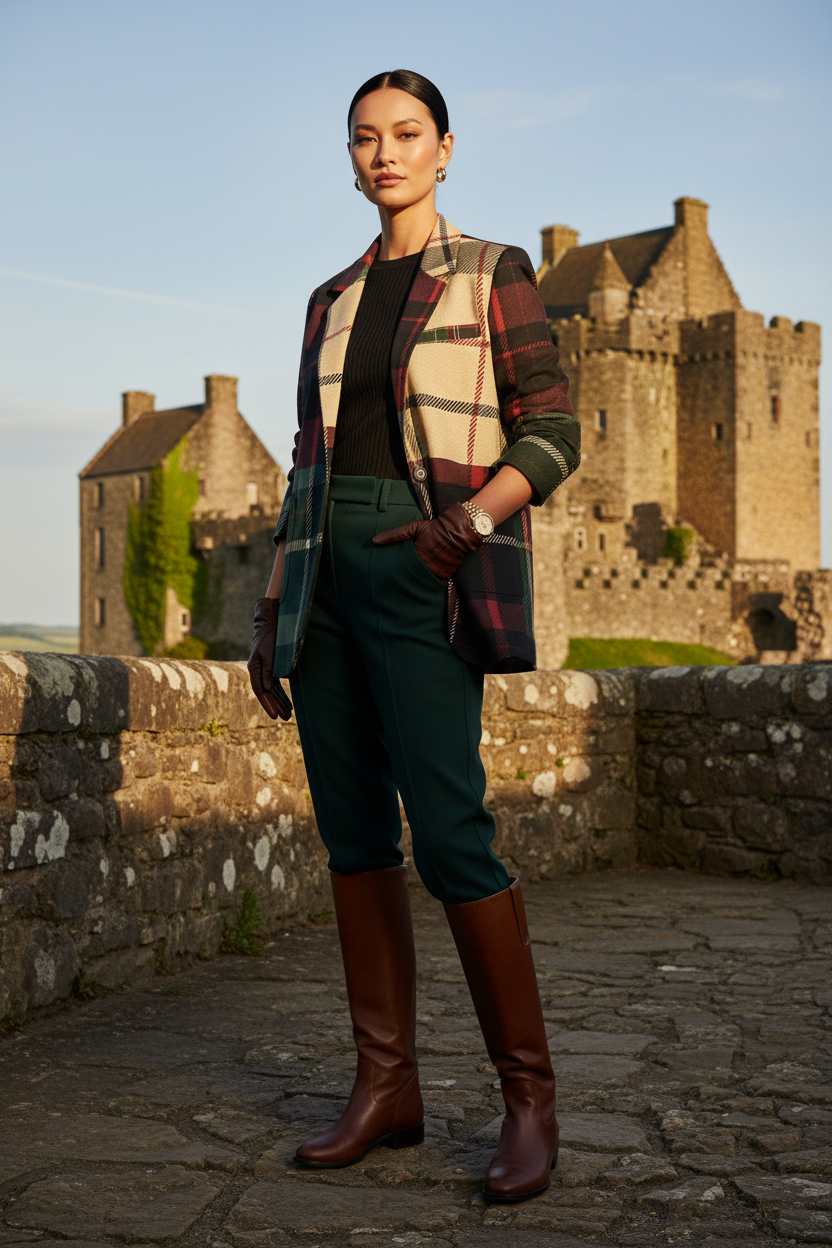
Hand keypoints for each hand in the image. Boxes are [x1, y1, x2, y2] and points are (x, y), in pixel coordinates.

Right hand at [248, 598, 292, 720]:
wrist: (272, 624)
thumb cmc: (270, 638)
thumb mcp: (269, 654)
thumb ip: (268, 671)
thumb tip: (267, 689)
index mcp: (253, 668)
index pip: (260, 691)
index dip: (267, 704)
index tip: (275, 715)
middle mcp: (258, 671)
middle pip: (266, 693)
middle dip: (275, 706)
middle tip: (284, 718)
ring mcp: (264, 671)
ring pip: (272, 691)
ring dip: (280, 702)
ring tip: (288, 714)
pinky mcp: (272, 669)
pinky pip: (276, 685)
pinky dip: (282, 694)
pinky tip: (287, 702)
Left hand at [372, 502, 482, 581]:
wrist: (457, 532)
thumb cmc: (434, 529)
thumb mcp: (413, 528)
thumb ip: (394, 535)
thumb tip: (374, 540)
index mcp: (415, 555)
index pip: (401, 569)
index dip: (394, 575)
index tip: (386, 579)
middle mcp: (425, 566)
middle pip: (410, 579)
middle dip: (403, 584)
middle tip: (392, 591)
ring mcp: (435, 572)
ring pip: (421, 584)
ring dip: (415, 587)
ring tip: (405, 594)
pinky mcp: (444, 575)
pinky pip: (434, 585)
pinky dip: (428, 588)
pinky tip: (421, 592)